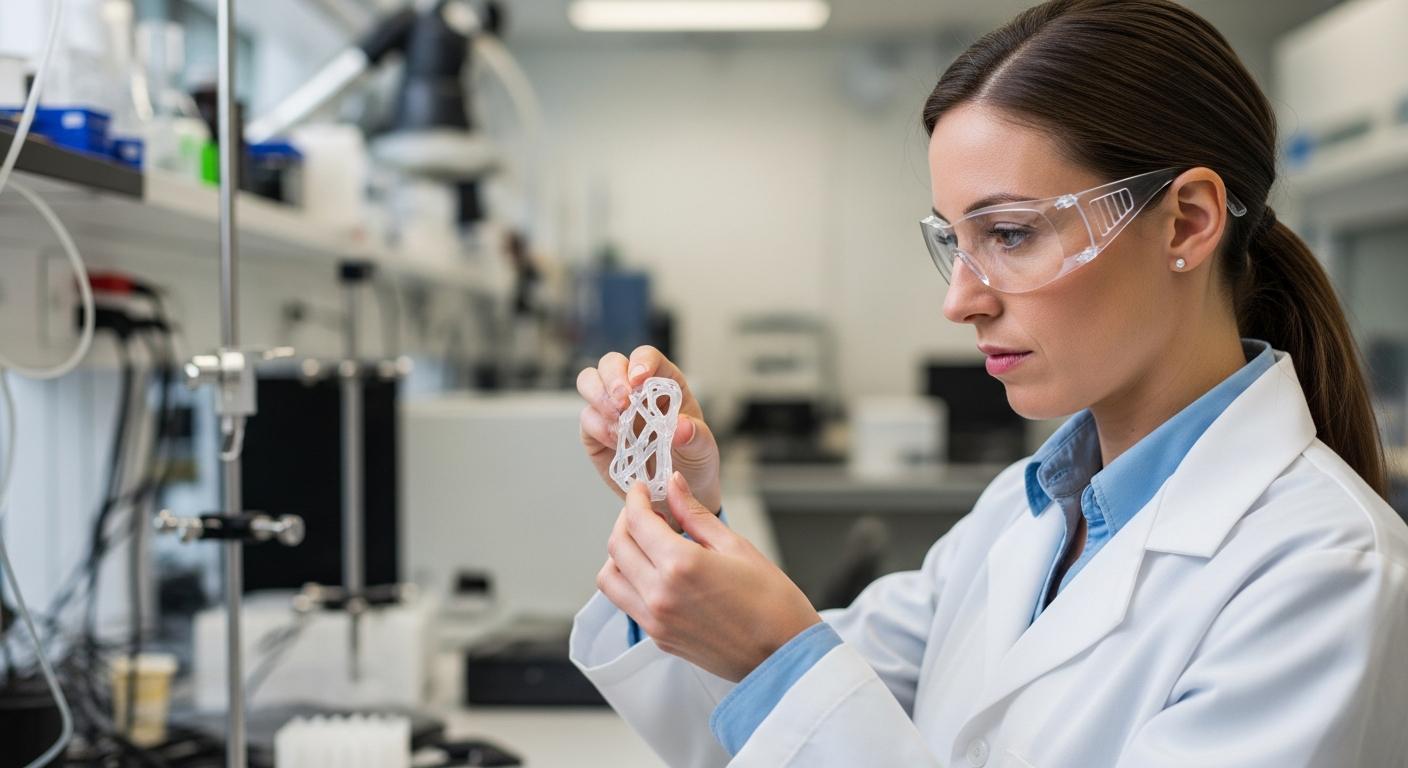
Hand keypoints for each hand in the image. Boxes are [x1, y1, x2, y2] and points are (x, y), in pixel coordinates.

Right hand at [577, 346, 721, 514]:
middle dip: (613, 378)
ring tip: (618, 420)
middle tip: (623, 402)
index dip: (641, 362)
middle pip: (611, 363)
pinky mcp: (595, 431)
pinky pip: (586, 418)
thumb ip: (696, 436)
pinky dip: (597, 427)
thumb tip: (682, 427)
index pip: (647, 357)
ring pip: (589, 382)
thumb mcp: (704, 450)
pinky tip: (617, 443)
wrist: (675, 495)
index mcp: (664, 383)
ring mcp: (611, 409)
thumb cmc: (692, 463)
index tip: (640, 379)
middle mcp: (634, 390)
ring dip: (598, 396)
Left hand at [596, 475, 821, 682]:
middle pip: (617, 546)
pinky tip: (657, 571)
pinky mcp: (659, 638)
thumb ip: (697, 515)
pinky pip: (627, 603)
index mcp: (680, 566)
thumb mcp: (737, 547)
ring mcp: (655, 621)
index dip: (636, 498)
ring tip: (647, 544)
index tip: (643, 490)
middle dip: (626, 520)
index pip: (637, 521)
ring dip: (620, 554)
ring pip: (610, 579)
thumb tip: (675, 487)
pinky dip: (631, 580)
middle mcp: (659, 595)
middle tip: (646, 511)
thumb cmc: (773, 605)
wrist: (785, 658)